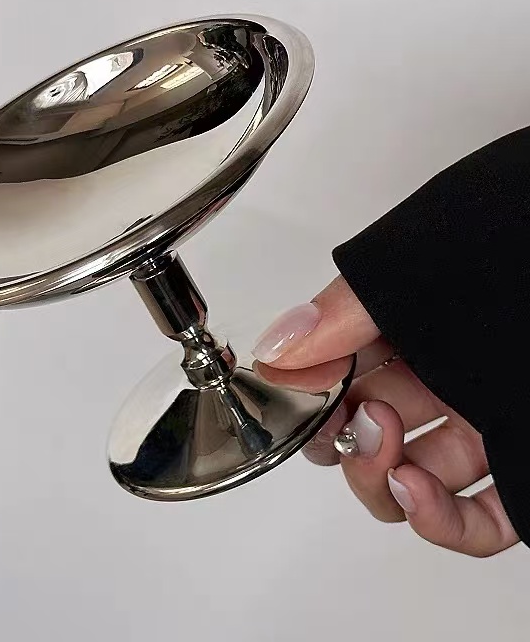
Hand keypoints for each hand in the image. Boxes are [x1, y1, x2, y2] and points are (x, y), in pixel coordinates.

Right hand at [252, 276, 518, 556]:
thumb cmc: (523, 257)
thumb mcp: (422, 274)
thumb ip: (344, 313)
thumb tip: (275, 347)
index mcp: (409, 330)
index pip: (335, 374)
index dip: (310, 396)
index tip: (298, 403)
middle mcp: (441, 378)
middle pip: (364, 432)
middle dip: (343, 442)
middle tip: (354, 424)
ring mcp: (483, 427)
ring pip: (409, 481)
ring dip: (380, 482)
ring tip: (390, 458)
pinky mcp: (525, 471)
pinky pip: (476, 519)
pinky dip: (437, 522)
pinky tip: (417, 496)